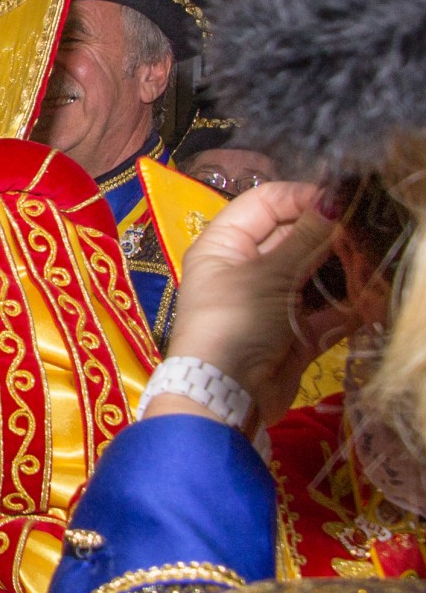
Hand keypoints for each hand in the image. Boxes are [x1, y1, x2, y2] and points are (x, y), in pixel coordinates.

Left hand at [168, 181, 353, 428]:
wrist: (226, 395)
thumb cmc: (235, 321)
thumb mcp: (268, 274)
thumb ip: (304, 238)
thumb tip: (331, 201)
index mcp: (224, 245)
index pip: (263, 203)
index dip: (300, 197)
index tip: (339, 200)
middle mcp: (245, 269)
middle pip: (292, 237)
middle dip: (328, 234)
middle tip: (361, 230)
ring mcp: (271, 302)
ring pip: (313, 274)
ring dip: (341, 269)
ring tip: (366, 259)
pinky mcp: (293, 334)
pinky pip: (325, 312)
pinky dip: (346, 306)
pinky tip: (367, 296)